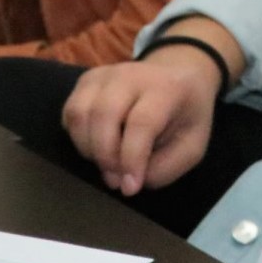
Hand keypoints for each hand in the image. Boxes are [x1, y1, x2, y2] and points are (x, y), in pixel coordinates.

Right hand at [61, 48, 220, 193]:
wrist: (179, 75)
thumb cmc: (186, 115)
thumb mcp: (192, 146)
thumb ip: (165, 168)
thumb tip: (128, 183)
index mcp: (167, 88)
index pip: (142, 122)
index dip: (132, 159)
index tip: (130, 188)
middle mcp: (132, 74)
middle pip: (104, 114)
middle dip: (106, 156)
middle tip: (116, 179)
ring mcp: (105, 74)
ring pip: (79, 113)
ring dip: (88, 149)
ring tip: (108, 164)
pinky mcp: (87, 79)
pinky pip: (69, 113)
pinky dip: (77, 137)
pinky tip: (96, 145)